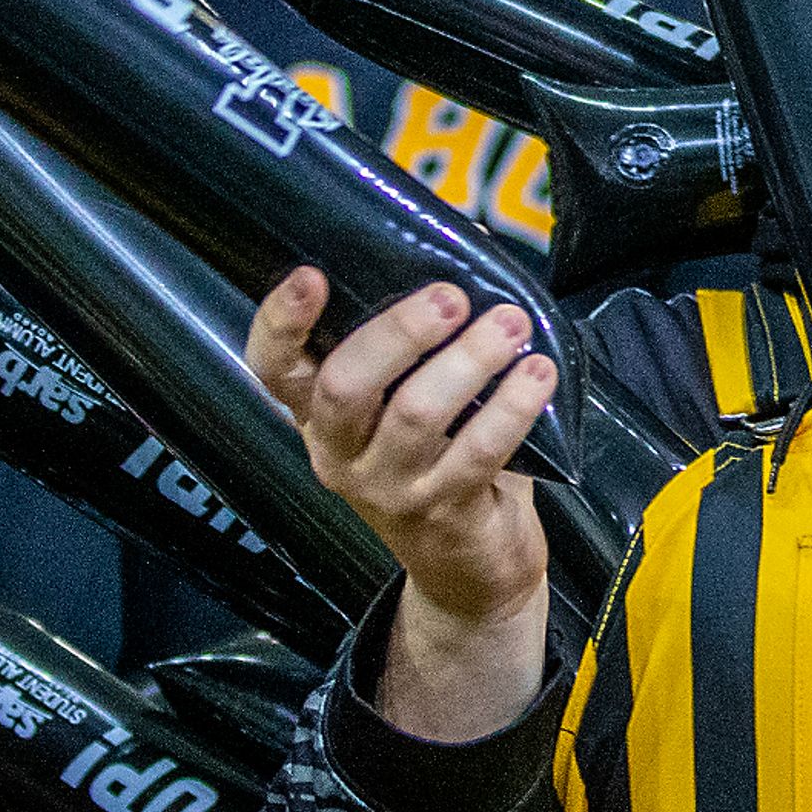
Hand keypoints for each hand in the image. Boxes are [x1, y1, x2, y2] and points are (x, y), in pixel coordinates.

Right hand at [245, 270, 556, 741]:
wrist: (468, 574)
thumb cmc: (442, 459)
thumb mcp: (411, 402)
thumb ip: (425, 336)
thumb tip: (470, 238)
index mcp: (318, 417)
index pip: (273, 370)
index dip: (281, 323)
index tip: (310, 275)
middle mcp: (339, 454)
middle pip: (344, 387)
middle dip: (397, 333)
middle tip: (450, 296)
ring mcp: (388, 489)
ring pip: (415, 415)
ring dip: (469, 360)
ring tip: (511, 323)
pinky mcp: (443, 514)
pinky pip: (476, 452)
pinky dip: (510, 406)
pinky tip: (538, 373)